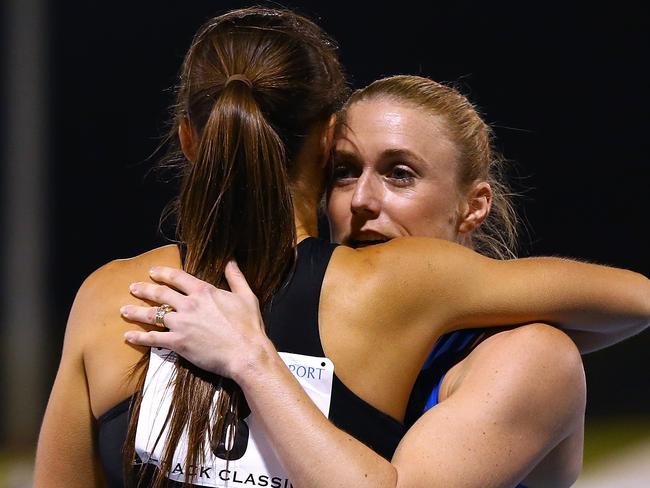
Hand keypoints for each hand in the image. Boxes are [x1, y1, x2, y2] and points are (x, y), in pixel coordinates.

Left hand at [121, 261, 268, 378]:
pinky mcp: (178, 343)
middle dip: (144, 290)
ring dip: (136, 312)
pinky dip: (139, 337)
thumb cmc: (249, 327)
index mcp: (204, 292)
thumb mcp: (246, 296)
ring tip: (124, 310)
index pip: (178, 278)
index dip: (164, 273)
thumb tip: (231, 262)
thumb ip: (236, 277)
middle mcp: (189, 305)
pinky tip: (128, 336)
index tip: (153, 272)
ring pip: (152, 315)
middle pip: (160, 294)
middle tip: (133, 288)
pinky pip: (153, 339)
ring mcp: (181, 324)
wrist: (246, 353)